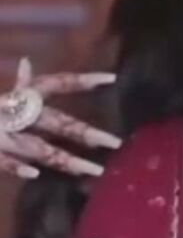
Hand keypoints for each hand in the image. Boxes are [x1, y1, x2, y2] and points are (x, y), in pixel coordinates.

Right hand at [0, 58, 120, 179]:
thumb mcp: (2, 96)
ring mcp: (2, 133)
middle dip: (86, 133)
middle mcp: (16, 112)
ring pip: (39, 148)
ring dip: (66, 159)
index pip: (56, 84)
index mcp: (21, 97)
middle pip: (58, 122)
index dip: (82, 81)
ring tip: (95, 170)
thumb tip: (28, 63)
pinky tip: (34, 173)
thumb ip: (20, 85)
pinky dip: (16, 166)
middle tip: (116, 143)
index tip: (111, 79)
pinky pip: (3, 159)